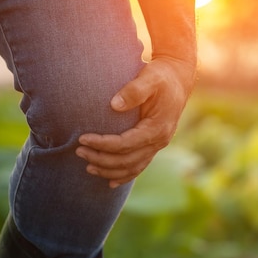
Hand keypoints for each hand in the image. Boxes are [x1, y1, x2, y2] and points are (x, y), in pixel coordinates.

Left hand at [75, 56, 195, 187]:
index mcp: (157, 128)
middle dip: (101, 159)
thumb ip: (133, 90)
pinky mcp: (154, 145)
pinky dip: (124, 175)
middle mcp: (159, 141)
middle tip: (79, 152)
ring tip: (88, 167)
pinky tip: (110, 181)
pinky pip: (139, 166)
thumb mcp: (149, 78)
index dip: (102, 144)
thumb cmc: (161, 76)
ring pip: (132, 167)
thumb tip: (114, 105)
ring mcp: (158, 145)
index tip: (82, 139)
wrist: (179, 78)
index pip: (125, 144)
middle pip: (127, 160)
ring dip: (109, 171)